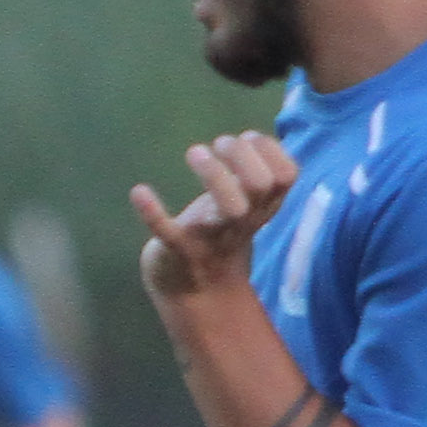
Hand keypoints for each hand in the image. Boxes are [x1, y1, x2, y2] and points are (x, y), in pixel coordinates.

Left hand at [131, 131, 298, 305]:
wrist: (196, 287)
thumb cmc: (219, 231)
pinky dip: (153, 213)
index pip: (287, 175)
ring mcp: (213, 238)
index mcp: (262, 208)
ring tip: (195, 152)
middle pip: (261, 185)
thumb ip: (250, 173)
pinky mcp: (179, 251)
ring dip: (214, 174)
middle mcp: (243, 222)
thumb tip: (251, 139)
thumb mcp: (241, 204)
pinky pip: (170, 234)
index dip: (270, 149)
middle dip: (242, 155)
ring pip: (230, 209)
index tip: (247, 139)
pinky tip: (139, 190)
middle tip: (220, 144)